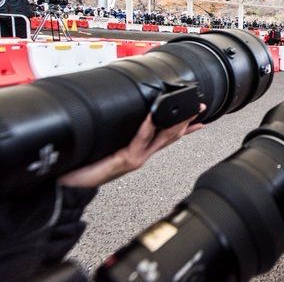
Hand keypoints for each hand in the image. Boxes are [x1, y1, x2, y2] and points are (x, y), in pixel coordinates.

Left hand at [58, 104, 205, 187]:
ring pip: (162, 139)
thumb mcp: (105, 150)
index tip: (198, 118)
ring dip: (175, 123)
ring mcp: (136, 158)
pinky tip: (152, 115)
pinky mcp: (127, 160)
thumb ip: (118, 138)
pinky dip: (147, 126)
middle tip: (199, 109)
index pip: (165, 137)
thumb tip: (128, 121)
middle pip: (170, 137)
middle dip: (187, 122)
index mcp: (138, 153)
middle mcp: (141, 156)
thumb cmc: (83, 170)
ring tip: (185, 110)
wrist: (70, 188)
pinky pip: (140, 140)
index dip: (184, 128)